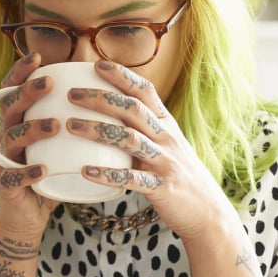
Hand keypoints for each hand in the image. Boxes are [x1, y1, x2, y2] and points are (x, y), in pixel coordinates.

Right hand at [0, 54, 58, 242]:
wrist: (30, 215)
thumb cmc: (50, 173)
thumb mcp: (60, 143)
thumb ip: (73, 118)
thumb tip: (106, 89)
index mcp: (17, 121)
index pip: (12, 90)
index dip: (20, 72)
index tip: (37, 57)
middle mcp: (6, 136)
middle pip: (9, 108)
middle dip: (27, 93)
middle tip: (48, 83)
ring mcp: (4, 161)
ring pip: (11, 139)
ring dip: (32, 130)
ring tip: (54, 125)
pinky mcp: (7, 186)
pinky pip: (14, 177)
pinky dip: (27, 172)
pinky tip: (42, 168)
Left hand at [66, 60, 239, 241]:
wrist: (207, 211)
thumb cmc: (178, 176)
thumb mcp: (166, 145)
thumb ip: (142, 130)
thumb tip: (107, 114)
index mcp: (166, 124)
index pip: (145, 91)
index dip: (122, 76)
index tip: (97, 64)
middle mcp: (166, 138)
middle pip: (131, 109)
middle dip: (100, 98)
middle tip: (71, 94)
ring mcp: (164, 161)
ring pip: (128, 139)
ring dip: (96, 130)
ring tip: (69, 126)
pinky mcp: (160, 187)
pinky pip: (130, 179)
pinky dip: (106, 174)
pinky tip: (85, 171)